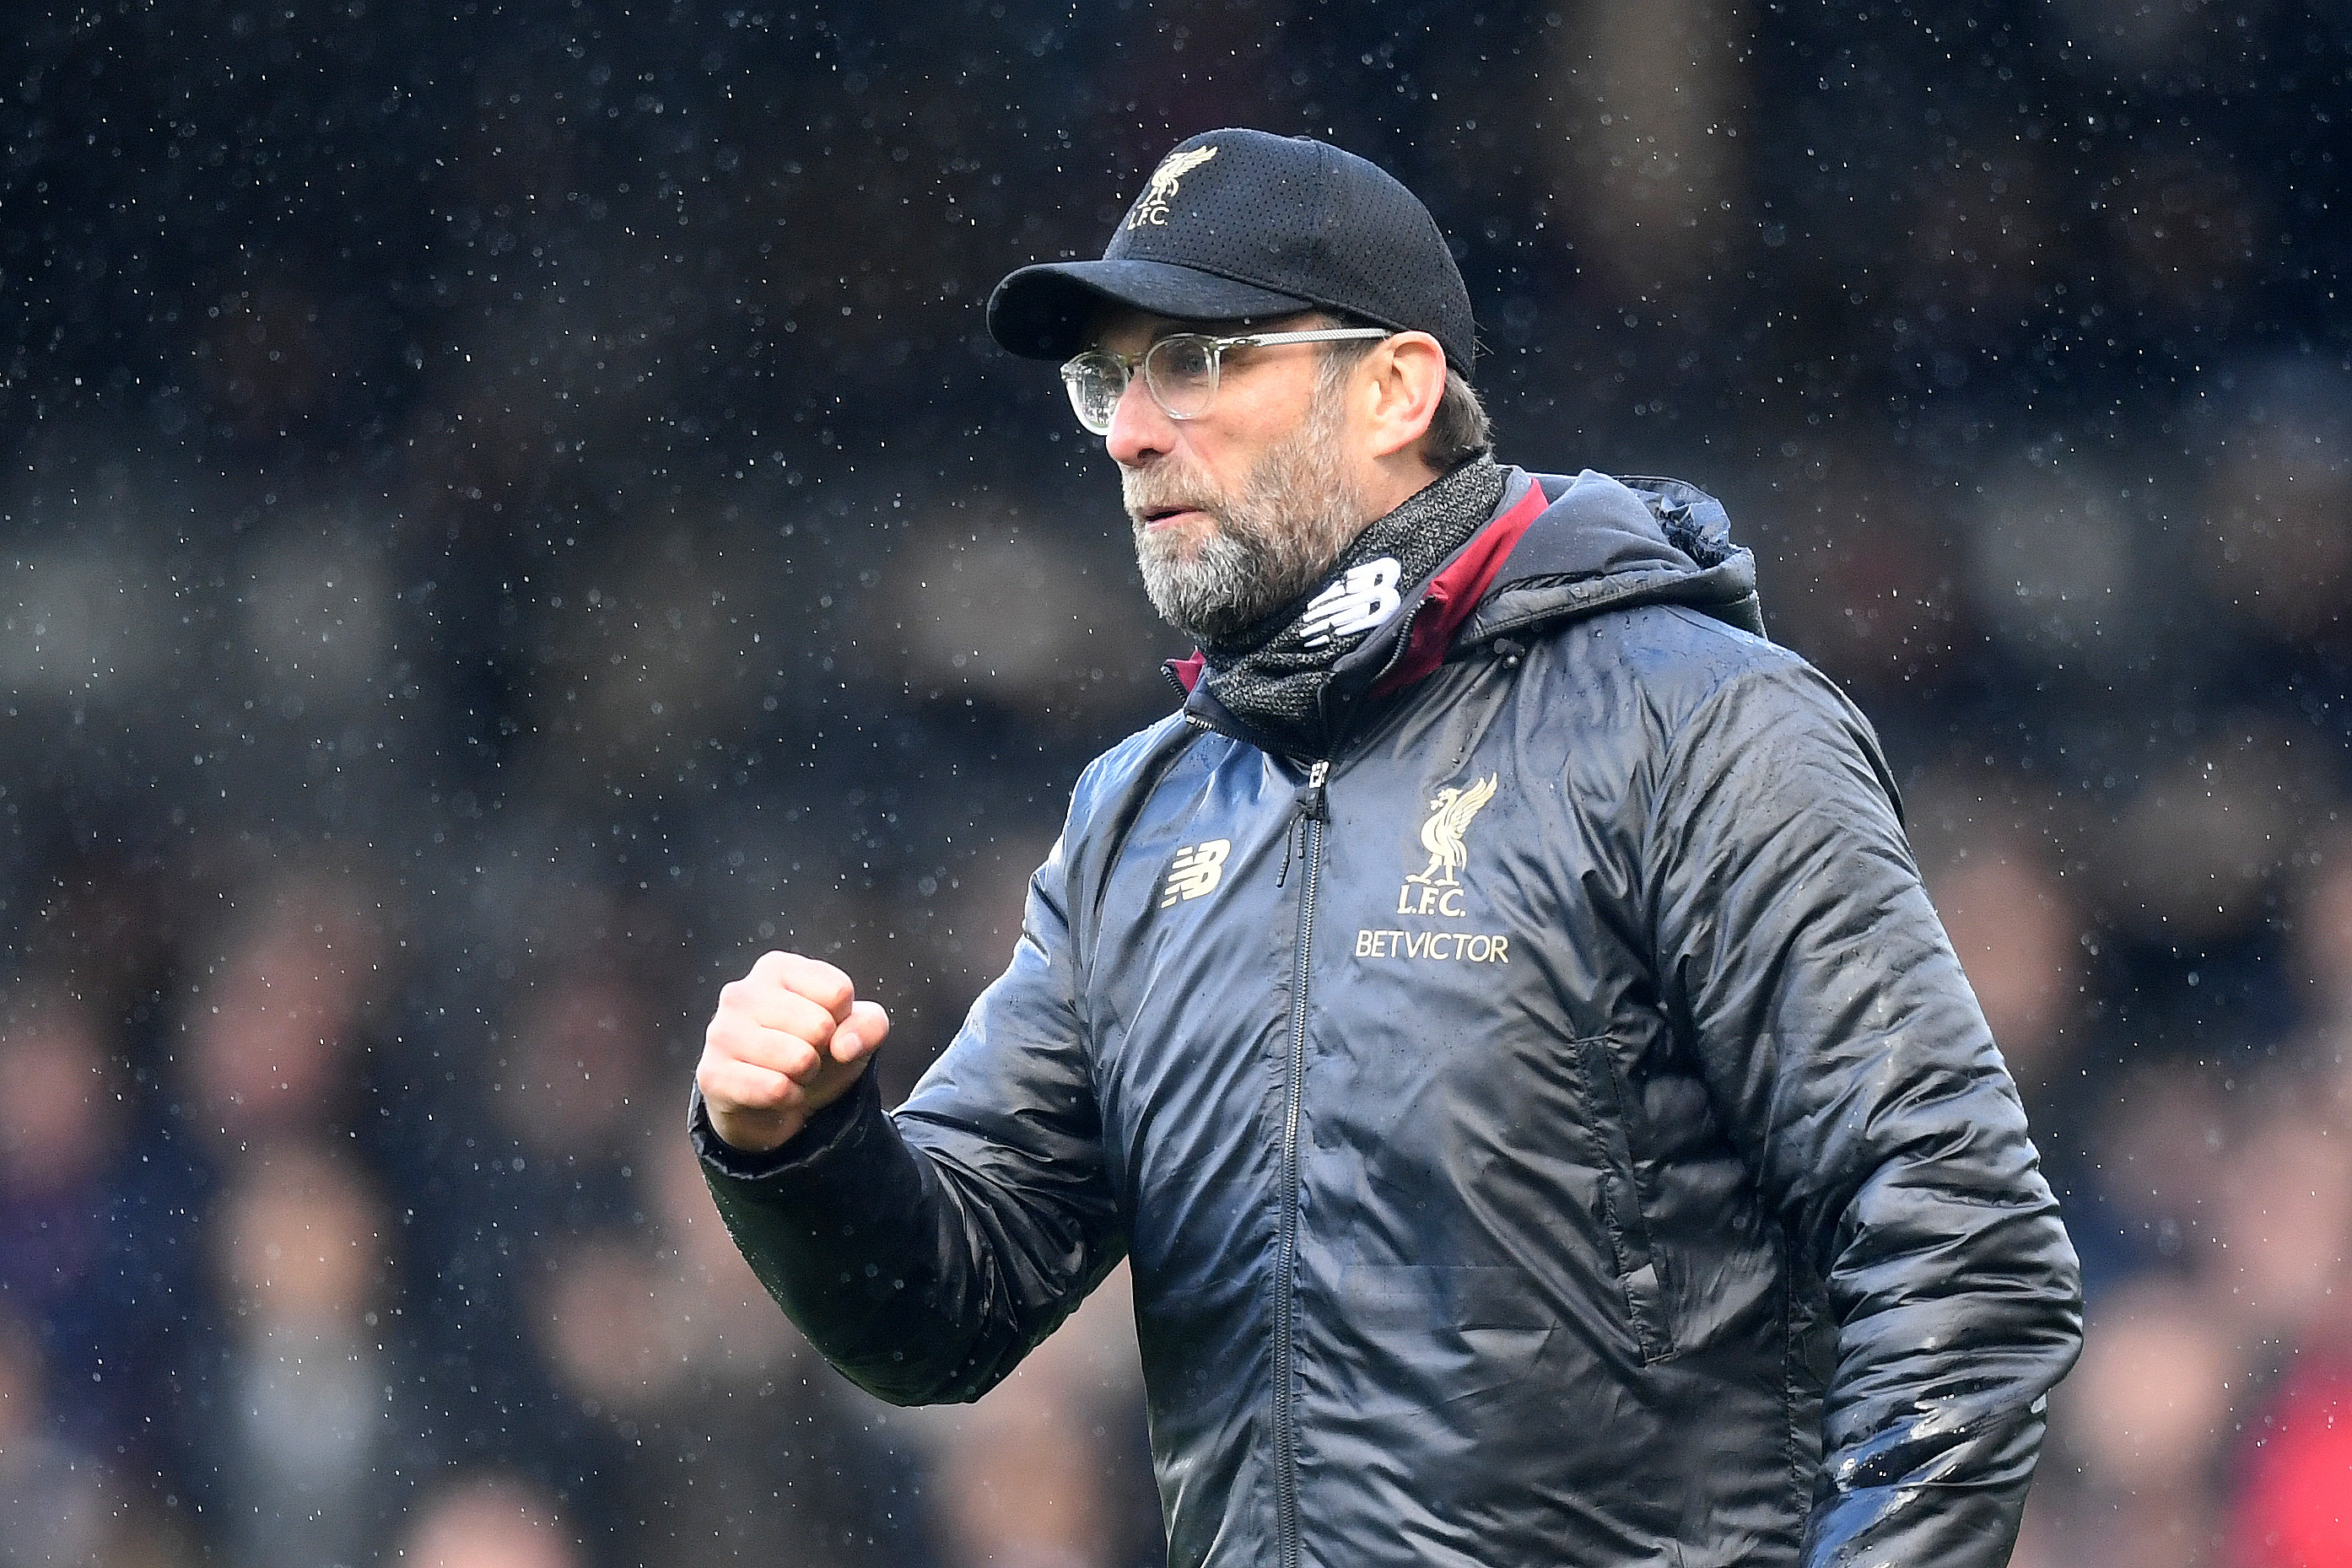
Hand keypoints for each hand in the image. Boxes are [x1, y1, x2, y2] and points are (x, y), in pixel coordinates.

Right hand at [696, 951, 888, 1152]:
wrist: (772, 1103)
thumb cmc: (814, 1052)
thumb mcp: (854, 1032)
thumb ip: (869, 1025)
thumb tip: (843, 1046)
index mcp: (776, 969)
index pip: (839, 991)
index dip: (844, 1020)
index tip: (826, 1028)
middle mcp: (741, 992)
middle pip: (820, 1025)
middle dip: (822, 1051)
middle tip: (804, 1056)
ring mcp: (721, 1032)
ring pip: (799, 1059)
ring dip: (806, 1077)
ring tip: (789, 1073)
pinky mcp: (712, 1073)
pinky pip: (776, 1089)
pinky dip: (789, 1099)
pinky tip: (775, 1093)